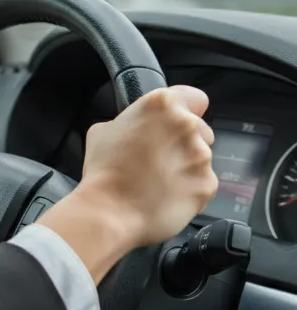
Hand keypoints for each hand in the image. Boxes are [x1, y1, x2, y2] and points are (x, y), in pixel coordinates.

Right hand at [38, 86, 217, 283]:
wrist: (109, 211)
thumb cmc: (103, 171)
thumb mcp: (103, 130)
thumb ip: (129, 121)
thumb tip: (136, 127)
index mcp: (161, 105)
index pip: (195, 98)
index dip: (185, 110)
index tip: (175, 123)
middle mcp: (187, 126)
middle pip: (200, 129)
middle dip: (183, 141)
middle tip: (158, 157)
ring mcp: (201, 156)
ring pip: (200, 157)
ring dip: (185, 166)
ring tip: (158, 180)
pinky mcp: (208, 184)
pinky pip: (202, 182)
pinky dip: (189, 188)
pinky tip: (165, 194)